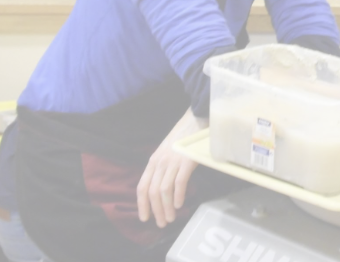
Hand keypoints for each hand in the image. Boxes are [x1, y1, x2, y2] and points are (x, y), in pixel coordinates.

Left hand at [137, 109, 205, 227]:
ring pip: (164, 190)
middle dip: (156, 211)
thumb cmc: (185, 135)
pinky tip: (179, 204)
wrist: (197, 117)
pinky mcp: (186, 160)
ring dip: (167, 208)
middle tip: (162, 223)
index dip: (141, 204)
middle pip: (153, 192)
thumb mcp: (168, 151)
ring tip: (171, 218)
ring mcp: (173, 161)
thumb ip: (164, 167)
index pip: (142, 186)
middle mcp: (160, 161)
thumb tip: (164, 188)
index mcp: (153, 160)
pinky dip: (178, 196)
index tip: (144, 218)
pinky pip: (179, 182)